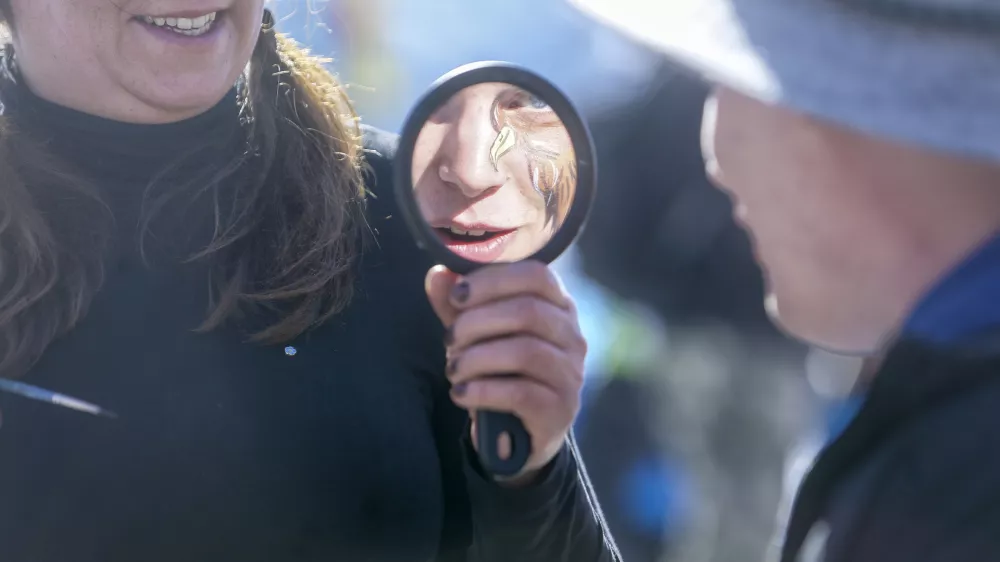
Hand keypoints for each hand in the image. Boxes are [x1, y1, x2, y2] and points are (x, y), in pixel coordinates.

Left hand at [425, 261, 586, 481]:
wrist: (517, 434)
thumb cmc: (499, 371)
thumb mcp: (477, 335)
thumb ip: (459, 306)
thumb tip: (439, 275)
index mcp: (558, 307)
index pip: (537, 275)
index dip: (493, 280)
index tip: (457, 295)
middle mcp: (572, 337)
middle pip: (528, 312)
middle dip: (477, 322)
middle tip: (449, 340)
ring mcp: (571, 374)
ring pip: (525, 352)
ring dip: (477, 358)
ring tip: (453, 370)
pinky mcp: (560, 410)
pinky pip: (521, 393)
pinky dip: (482, 391)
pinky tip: (461, 394)